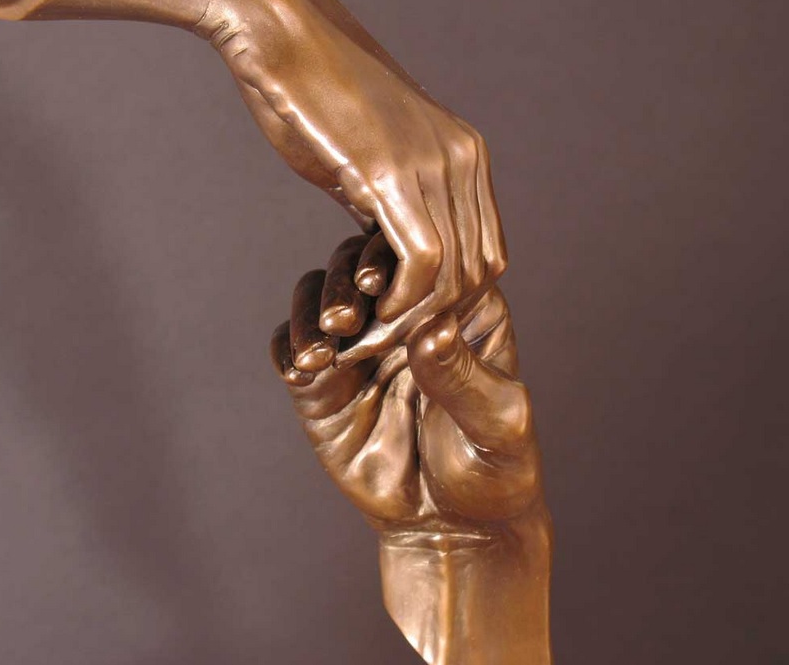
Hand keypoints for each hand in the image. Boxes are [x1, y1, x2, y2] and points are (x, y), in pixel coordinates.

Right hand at [203, 0, 507, 364]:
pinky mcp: (397, 175)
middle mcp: (465, 159)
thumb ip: (380, 204)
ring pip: (456, 278)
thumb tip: (380, 253)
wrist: (274, 30)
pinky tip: (364, 324)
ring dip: (411, 325)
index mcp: (466, 154)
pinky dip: (398, 310)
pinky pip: (424, 266)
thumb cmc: (304, 88)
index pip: (486, 253)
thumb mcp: (358, 156)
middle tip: (383, 349)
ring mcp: (436, 165)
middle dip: (435, 322)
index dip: (450, 302)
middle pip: (480, 272)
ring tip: (366, 347)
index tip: (401, 329)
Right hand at [271, 232, 549, 664]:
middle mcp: (402, 318)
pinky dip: (291, 346)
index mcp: (457, 309)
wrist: (455, 530)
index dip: (396, 258)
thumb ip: (461, 377)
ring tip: (328, 342)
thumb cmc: (495, 471)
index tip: (382, 283)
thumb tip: (430, 330)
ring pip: (319, 296)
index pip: (421, 257)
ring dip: (315, 308)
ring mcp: (359, 349)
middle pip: (358, 264)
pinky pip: (291, 348)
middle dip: (346, 280)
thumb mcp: (497, 424)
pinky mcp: (323, 387)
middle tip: (348, 315)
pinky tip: (309, 367)